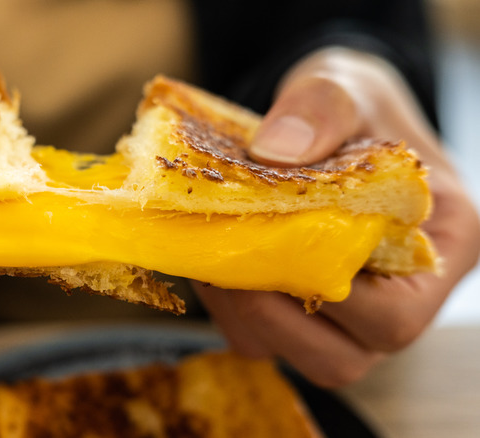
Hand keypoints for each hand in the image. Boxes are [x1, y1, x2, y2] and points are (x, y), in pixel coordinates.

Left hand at [194, 47, 479, 387]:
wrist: (329, 118)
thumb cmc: (354, 106)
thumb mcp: (344, 85)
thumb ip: (321, 107)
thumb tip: (275, 151)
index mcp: (442, 246)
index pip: (396, 313)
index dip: (327, 295)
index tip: (272, 242)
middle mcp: (403, 297)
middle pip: (342, 357)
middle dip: (270, 314)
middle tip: (226, 255)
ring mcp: (352, 314)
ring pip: (294, 355)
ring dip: (241, 315)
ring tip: (213, 254)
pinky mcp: (307, 313)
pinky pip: (261, 338)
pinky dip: (228, 309)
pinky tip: (212, 258)